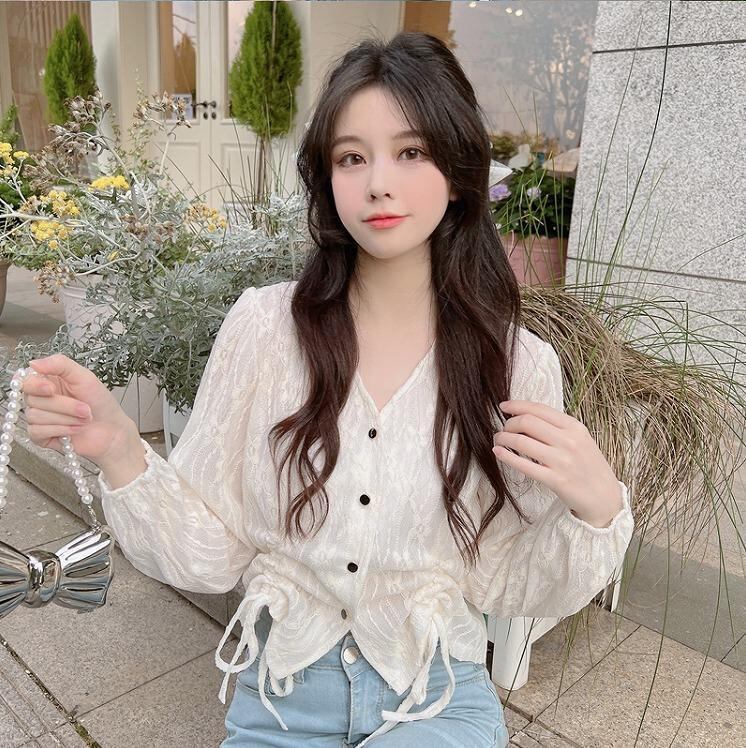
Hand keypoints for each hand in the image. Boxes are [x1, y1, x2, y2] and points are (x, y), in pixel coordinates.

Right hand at [20, 353, 136, 463]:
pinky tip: (75, 430)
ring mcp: (39, 418)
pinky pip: (36, 432)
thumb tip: (33, 363)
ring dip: (66, 419)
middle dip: (64, 406)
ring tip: (83, 419)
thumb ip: (60, 364)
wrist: (112, 430)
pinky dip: (60, 430)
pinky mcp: (40, 436)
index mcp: (48, 381)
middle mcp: (41, 399)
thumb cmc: (100, 403)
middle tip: (85, 408)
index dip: (34, 385)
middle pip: (32, 399)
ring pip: (35, 416)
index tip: (51, 389)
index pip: (25, 380)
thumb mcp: (85, 377)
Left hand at [493, 399, 623, 527]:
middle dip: (508, 424)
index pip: (539, 409)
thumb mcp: (580, 439)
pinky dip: (506, 456)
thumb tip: (525, 417)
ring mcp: (562, 461)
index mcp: (574, 427)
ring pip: (521, 441)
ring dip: (503, 439)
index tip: (503, 406)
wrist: (605, 497)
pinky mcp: (555, 480)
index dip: (517, 405)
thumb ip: (557, 428)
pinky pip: (523, 465)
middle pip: (527, 422)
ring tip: (499, 440)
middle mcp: (568, 441)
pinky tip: (498, 453)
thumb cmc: (589, 466)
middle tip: (503, 429)